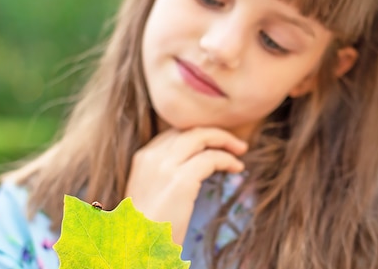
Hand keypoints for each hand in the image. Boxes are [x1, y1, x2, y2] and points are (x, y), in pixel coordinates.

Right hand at [125, 127, 247, 244]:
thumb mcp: (149, 192)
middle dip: (214, 133)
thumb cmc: (146, 227)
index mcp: (142, 157)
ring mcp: (166, 166)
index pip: (174, 134)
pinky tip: (237, 168)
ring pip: (201, 137)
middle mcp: (152, 156)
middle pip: (189, 130)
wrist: (136, 247)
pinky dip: (227, 159)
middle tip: (234, 143)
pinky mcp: (181, 180)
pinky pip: (212, 158)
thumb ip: (163, 175)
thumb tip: (190, 169)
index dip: (197, 135)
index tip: (213, 143)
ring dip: (224, 140)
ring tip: (240, 151)